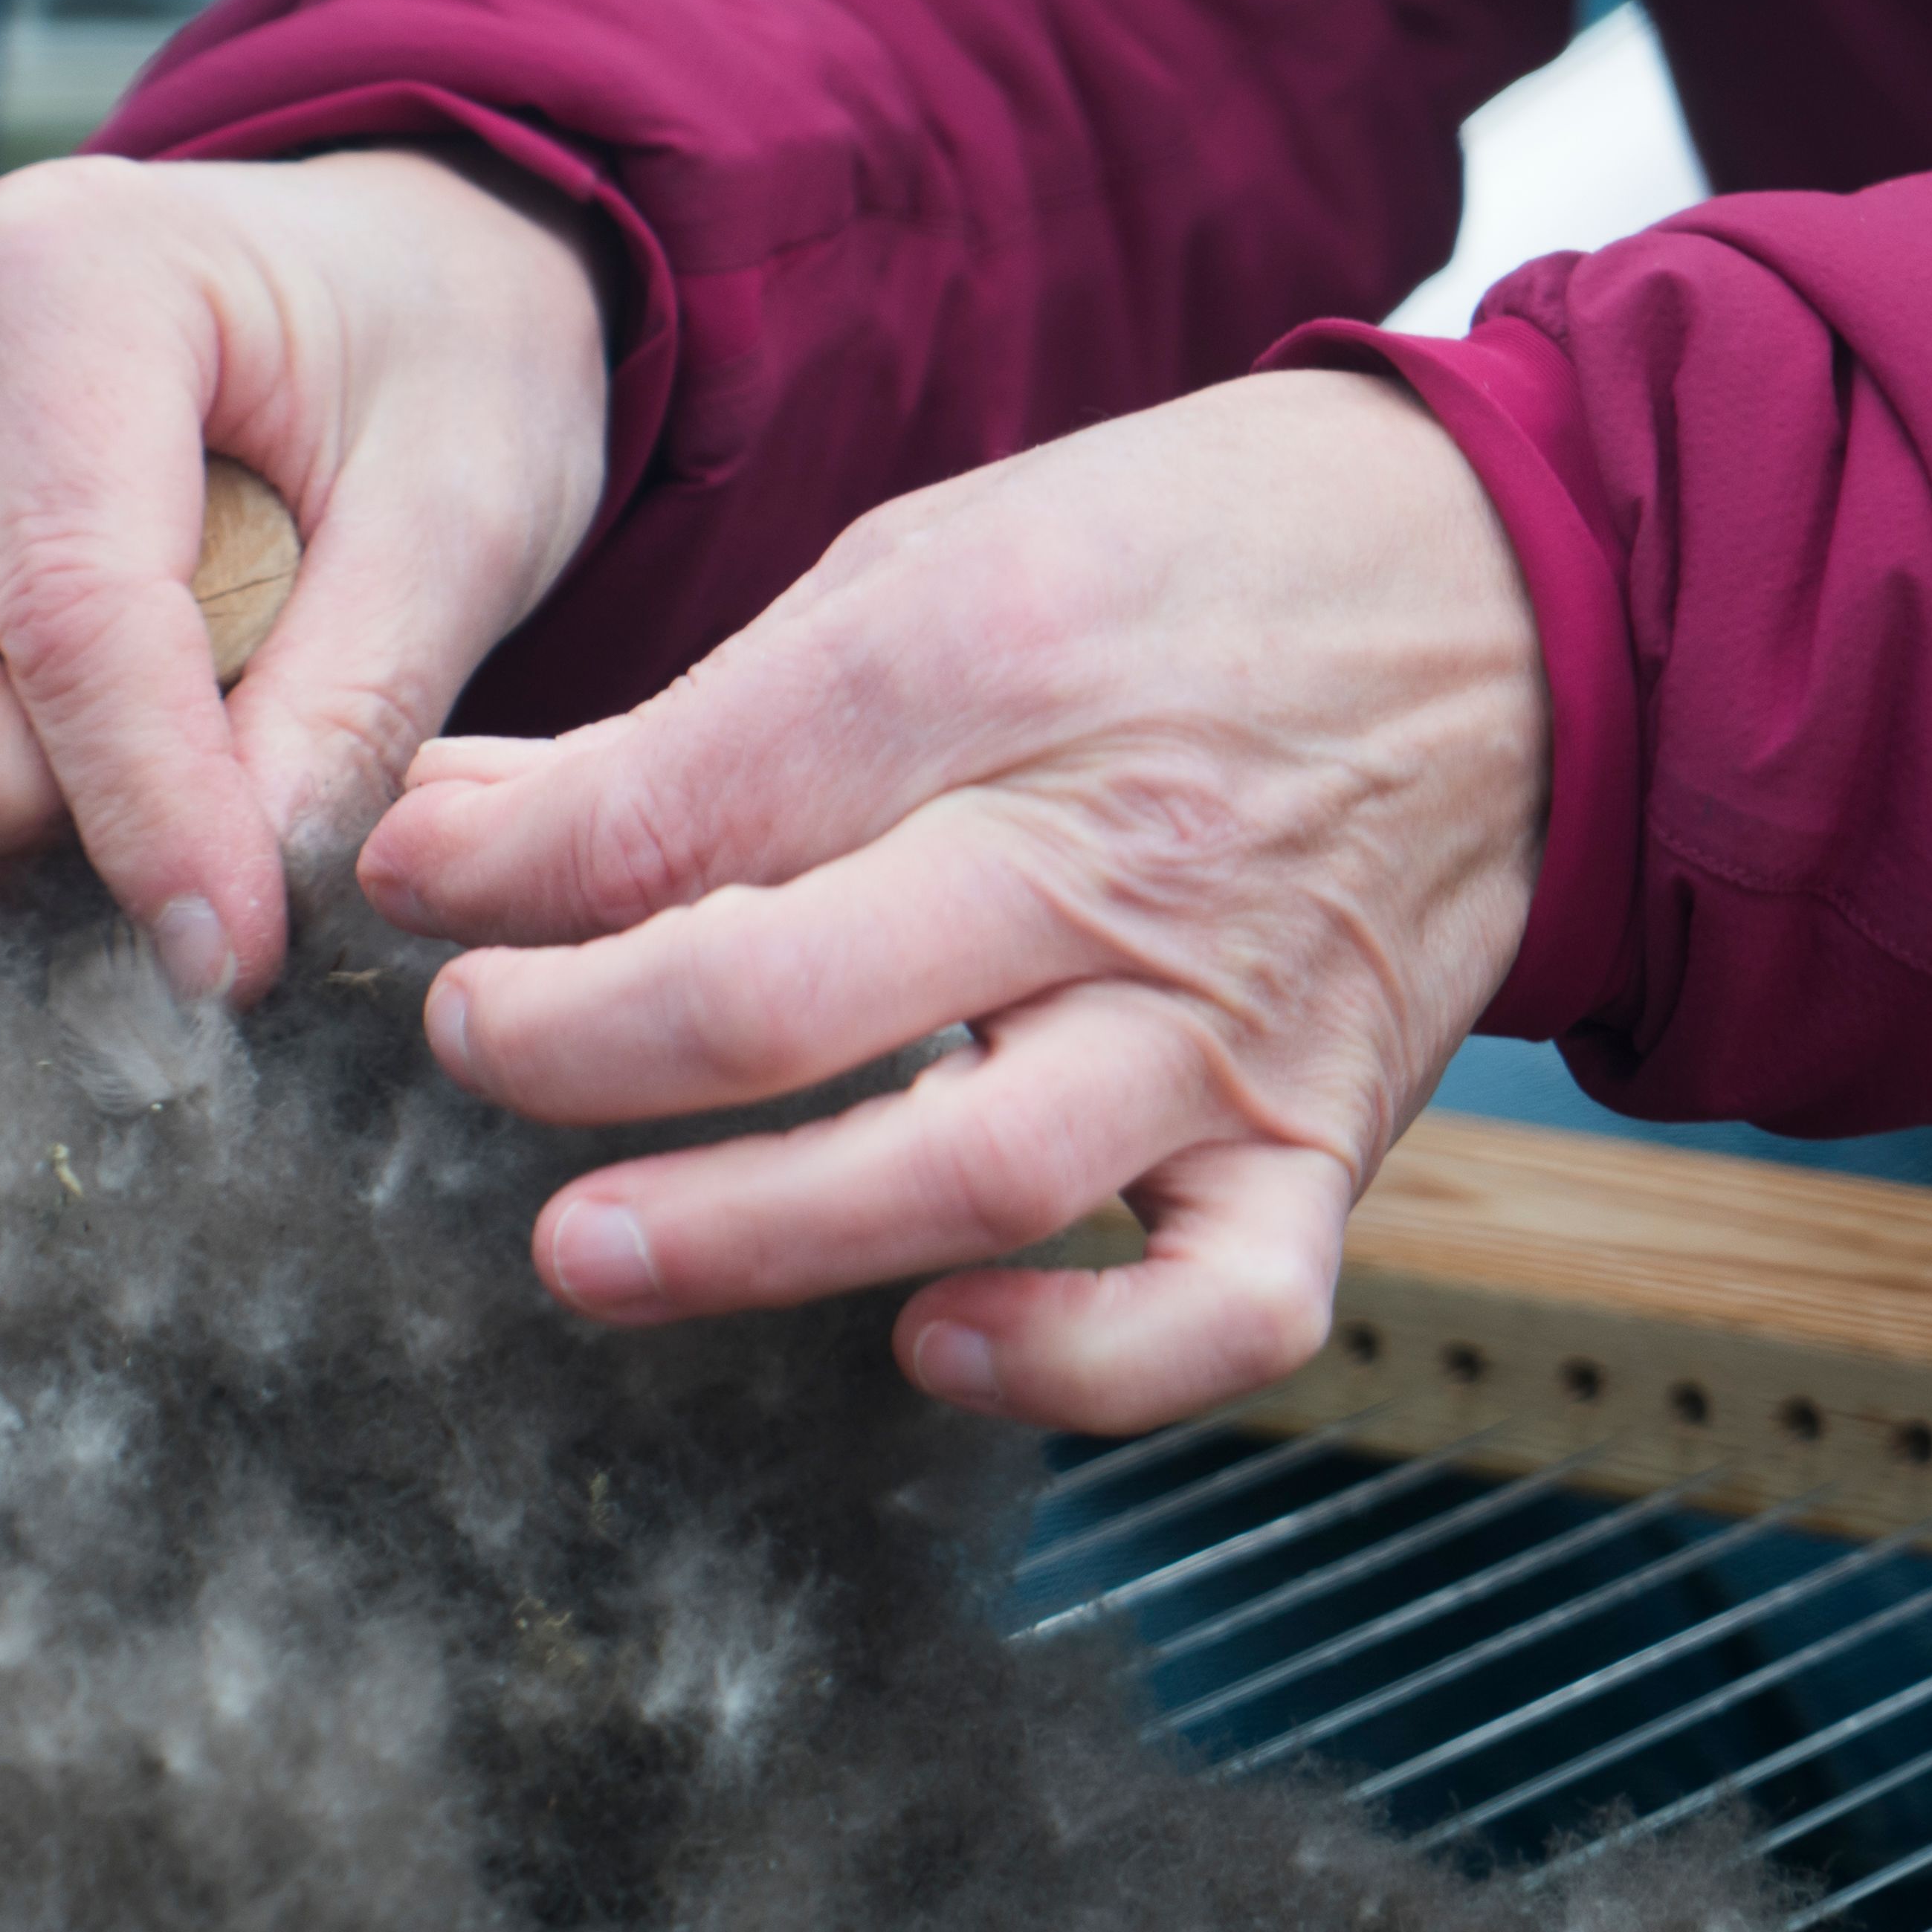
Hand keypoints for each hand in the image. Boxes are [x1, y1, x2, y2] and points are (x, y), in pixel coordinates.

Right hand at [0, 145, 609, 1001]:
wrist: (394, 279)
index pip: (63, 611)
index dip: (145, 817)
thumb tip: (226, 910)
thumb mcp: (464, 519)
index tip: (230, 957)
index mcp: (67, 274)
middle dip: (0, 801)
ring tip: (169, 784)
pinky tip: (103, 758)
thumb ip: (349, 710)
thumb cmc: (442, 361)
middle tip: (181, 840)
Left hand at [368, 368, 1548, 1437]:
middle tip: (471, 1052)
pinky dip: (1077, 1367)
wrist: (1527, 593)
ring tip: (586, 1251)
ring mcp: (1223, 1019)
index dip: (499, 870)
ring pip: (977, 1172)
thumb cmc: (1185, 572)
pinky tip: (928, 1349)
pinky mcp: (1328, 1138)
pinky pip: (1220, 1310)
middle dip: (580, 1046)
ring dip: (758, 1232)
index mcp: (986, 664)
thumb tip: (450, 827)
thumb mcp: (932, 563)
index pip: (684, 804)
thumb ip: (696, 727)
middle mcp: (1107, 854)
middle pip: (792, 995)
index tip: (404, 885)